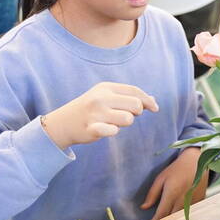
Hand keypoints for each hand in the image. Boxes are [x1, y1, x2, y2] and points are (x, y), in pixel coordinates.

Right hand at [41, 82, 158, 149]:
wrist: (63, 122)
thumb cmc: (91, 109)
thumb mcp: (106, 96)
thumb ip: (128, 97)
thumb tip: (153, 100)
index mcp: (106, 87)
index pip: (135, 91)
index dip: (148, 100)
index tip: (155, 108)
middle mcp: (101, 97)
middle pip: (136, 105)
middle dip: (136, 113)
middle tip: (125, 115)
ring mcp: (95, 113)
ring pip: (128, 119)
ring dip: (124, 123)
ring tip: (112, 122)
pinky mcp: (91, 128)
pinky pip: (114, 131)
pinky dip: (112, 132)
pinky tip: (105, 129)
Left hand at [141, 147, 205, 219]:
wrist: (197, 162)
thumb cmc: (176, 169)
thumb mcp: (161, 178)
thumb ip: (152, 194)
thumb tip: (143, 207)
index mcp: (172, 193)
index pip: (161, 214)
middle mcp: (183, 200)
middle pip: (171, 219)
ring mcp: (193, 202)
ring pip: (180, 218)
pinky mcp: (199, 202)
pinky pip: (188, 213)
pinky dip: (182, 216)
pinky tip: (177, 217)